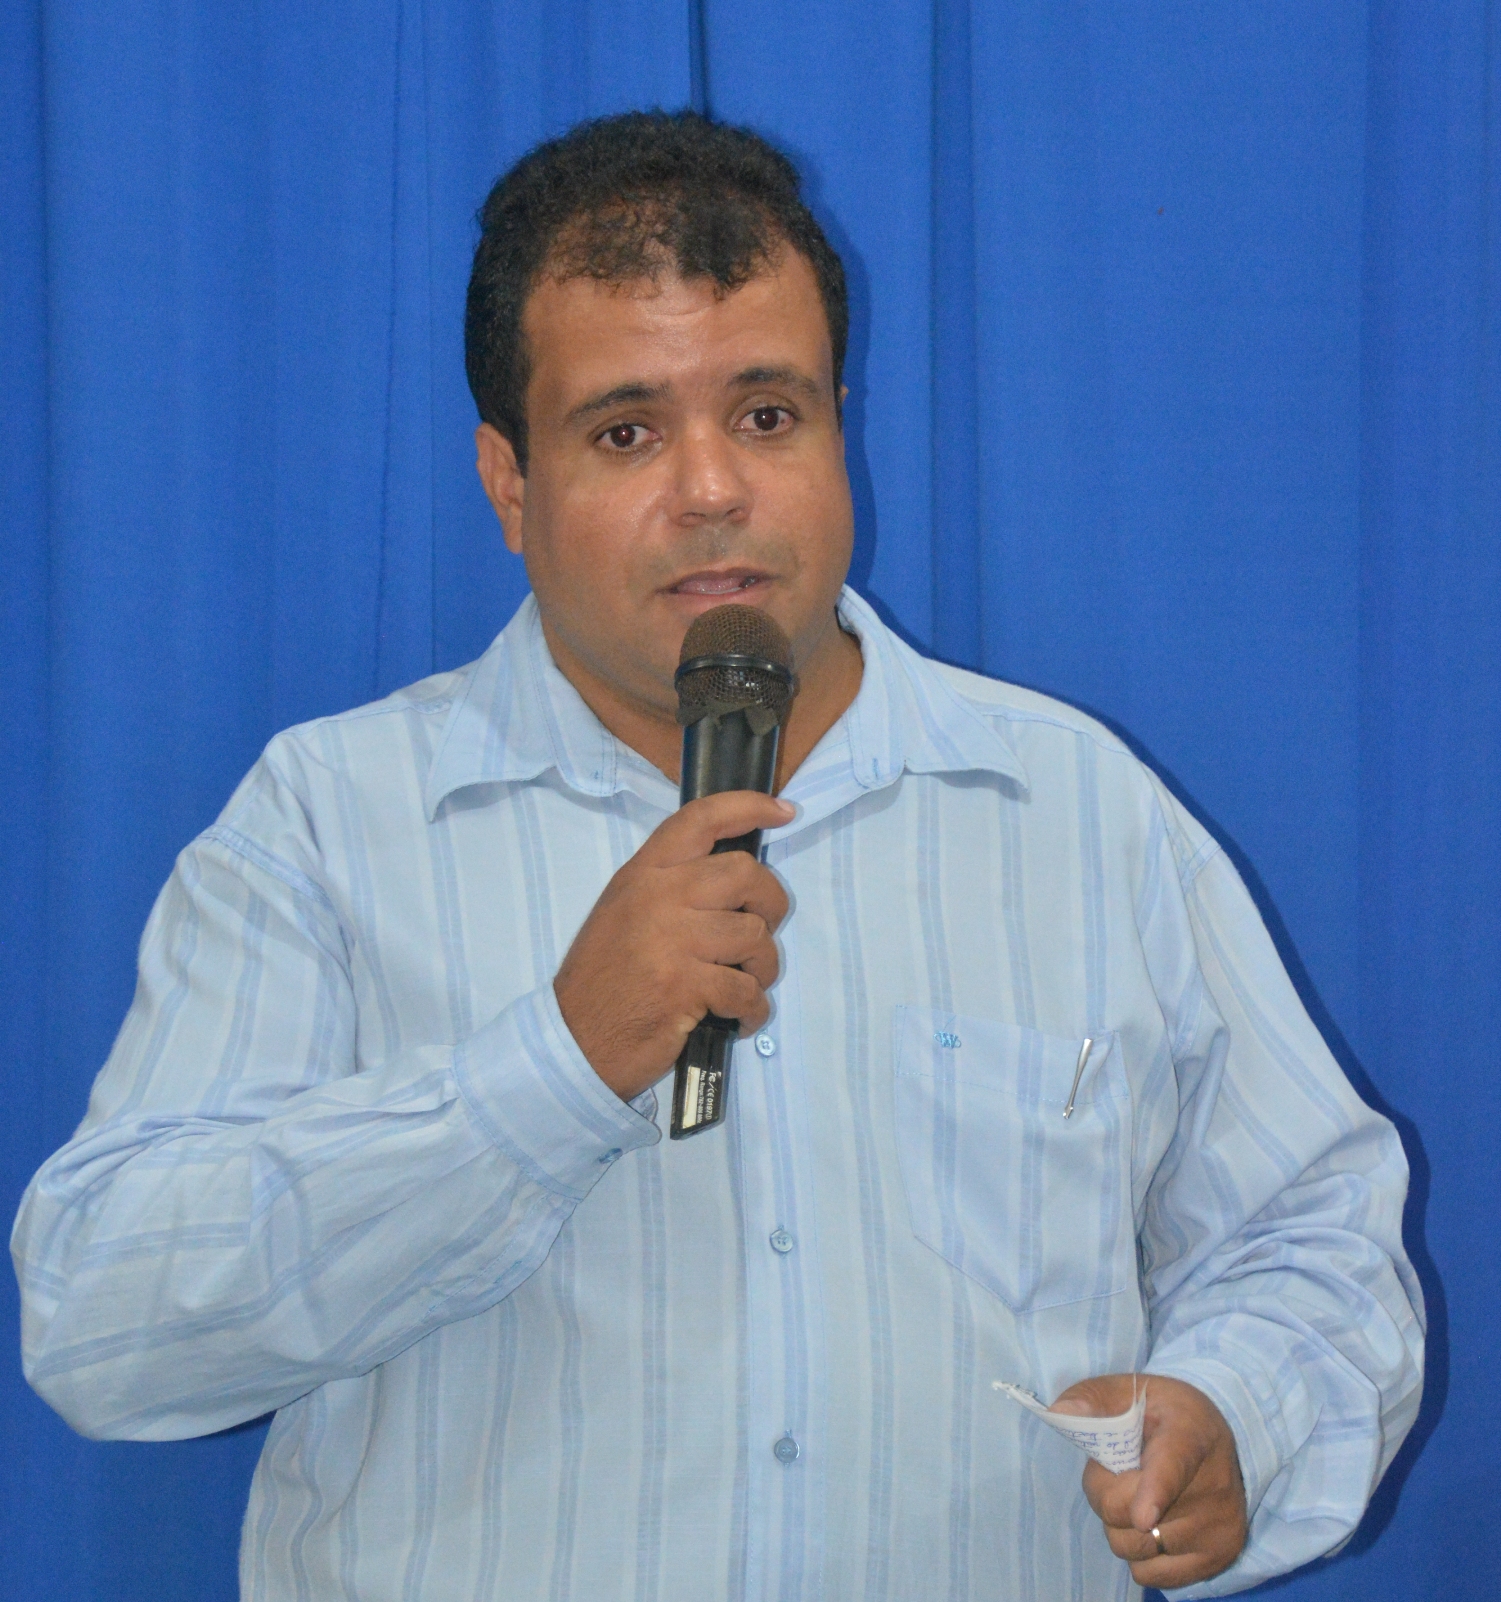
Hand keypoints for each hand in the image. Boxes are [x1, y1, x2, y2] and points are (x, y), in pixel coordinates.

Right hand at [554, 791, 793, 1101]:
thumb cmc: (604, 977)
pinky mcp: (685, 987)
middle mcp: (658, 897)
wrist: (573, 1040)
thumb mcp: (623, 911)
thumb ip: (669, 886)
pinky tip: (739, 1018)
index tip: (784, 811)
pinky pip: (747, 990)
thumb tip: (734, 877)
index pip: (700, 820)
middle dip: (771, 904)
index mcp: (643, 874)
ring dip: (763, 966)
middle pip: (745, 875)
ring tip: (745, 983)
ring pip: (754, 935)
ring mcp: (672, 941)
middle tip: (761, 930)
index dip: (749, 807)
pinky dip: (754, 1009)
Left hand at [1050, 1372, 1247, 1588]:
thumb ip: (1090, 1398)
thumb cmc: (1159, 1412)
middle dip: (1105, 1494)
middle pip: (1127, 1513)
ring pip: (1133, 1547)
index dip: (1154, 1492)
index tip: (1142, 1516)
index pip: (1171, 1468)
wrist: (1213, 1438)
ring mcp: (1219, 1526)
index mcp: (1189, 1434)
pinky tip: (1154, 1523)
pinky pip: (1151, 1575)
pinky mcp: (1220, 1557)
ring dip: (1120, 1526)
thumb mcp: (1126, 1390)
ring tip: (1136, 1495)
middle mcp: (1214, 1484)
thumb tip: (1060, 1413)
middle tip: (1116, 1472)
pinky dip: (1140, 1554)